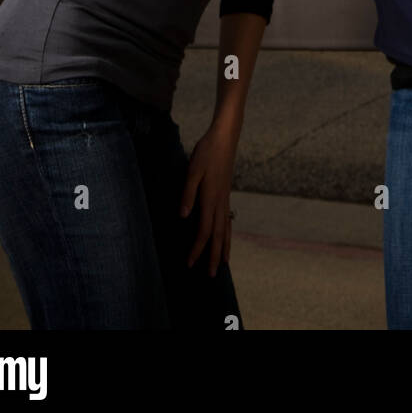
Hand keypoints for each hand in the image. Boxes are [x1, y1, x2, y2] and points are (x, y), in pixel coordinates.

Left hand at [180, 121, 238, 276]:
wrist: (225, 137)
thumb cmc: (206, 151)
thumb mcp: (193, 170)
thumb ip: (188, 193)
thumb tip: (183, 216)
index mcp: (211, 198)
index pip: (204, 230)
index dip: (197, 249)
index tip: (190, 264)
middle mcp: (220, 201)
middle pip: (218, 235)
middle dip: (213, 256)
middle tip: (211, 275)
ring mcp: (225, 198)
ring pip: (226, 228)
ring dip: (223, 247)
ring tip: (223, 263)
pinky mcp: (226, 193)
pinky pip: (228, 218)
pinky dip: (227, 233)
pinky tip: (225, 236)